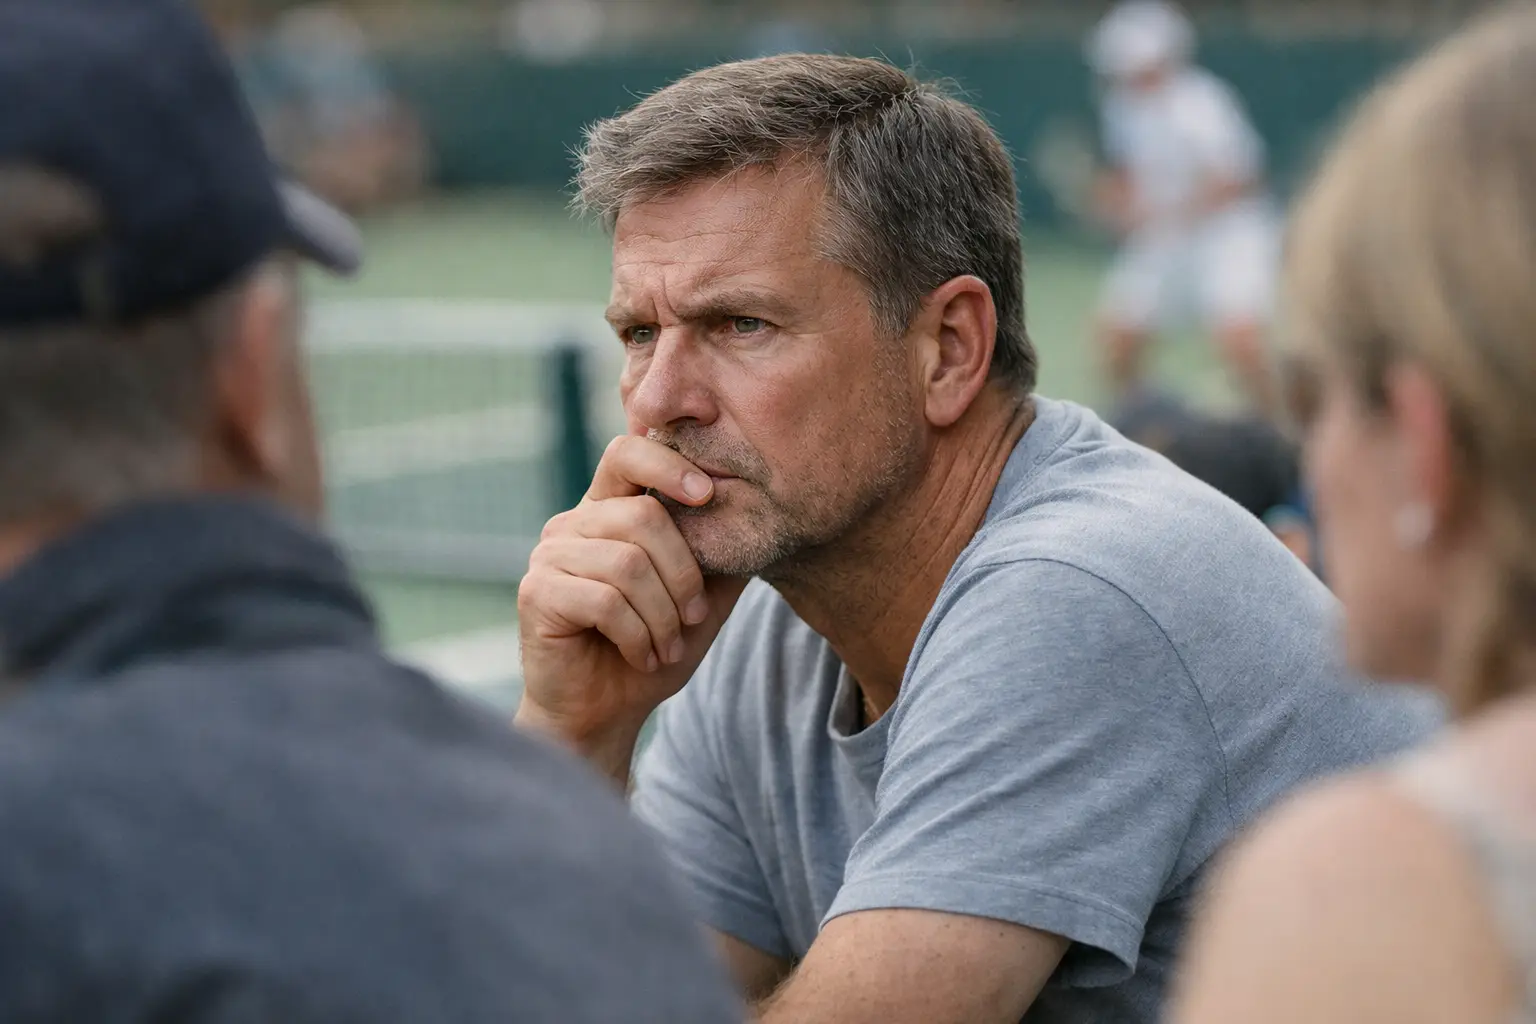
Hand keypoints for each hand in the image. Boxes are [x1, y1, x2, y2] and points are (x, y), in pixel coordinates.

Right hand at [515, 435, 748, 779]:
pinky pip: (604, 600)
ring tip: (667, 647)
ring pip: (628, 564)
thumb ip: (720, 554)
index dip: (669, 465)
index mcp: (608, 511)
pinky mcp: (536, 592)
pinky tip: (643, 656)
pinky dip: (638, 636)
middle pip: (643, 518)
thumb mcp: (702, 599)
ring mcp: (549, 555)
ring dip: (662, 616)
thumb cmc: (652, 650)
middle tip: (693, 619)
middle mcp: (572, 523)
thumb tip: (756, 508)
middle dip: (683, 576)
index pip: (628, 452)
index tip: (708, 494)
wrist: (605, 713)